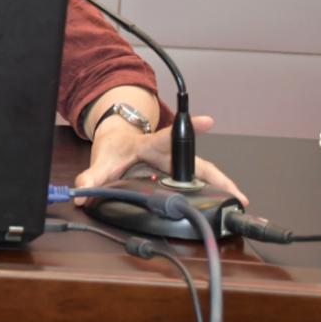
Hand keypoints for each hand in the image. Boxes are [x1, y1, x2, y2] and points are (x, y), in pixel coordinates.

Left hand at [73, 115, 248, 206]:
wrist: (118, 136)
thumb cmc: (116, 144)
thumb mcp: (102, 158)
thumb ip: (91, 177)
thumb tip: (81, 193)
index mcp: (150, 143)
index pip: (168, 137)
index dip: (188, 129)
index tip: (208, 121)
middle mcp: (168, 150)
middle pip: (197, 161)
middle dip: (218, 175)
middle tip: (236, 192)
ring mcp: (176, 160)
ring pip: (204, 170)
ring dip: (222, 185)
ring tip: (239, 200)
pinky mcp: (180, 168)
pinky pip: (201, 178)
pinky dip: (215, 188)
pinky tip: (229, 199)